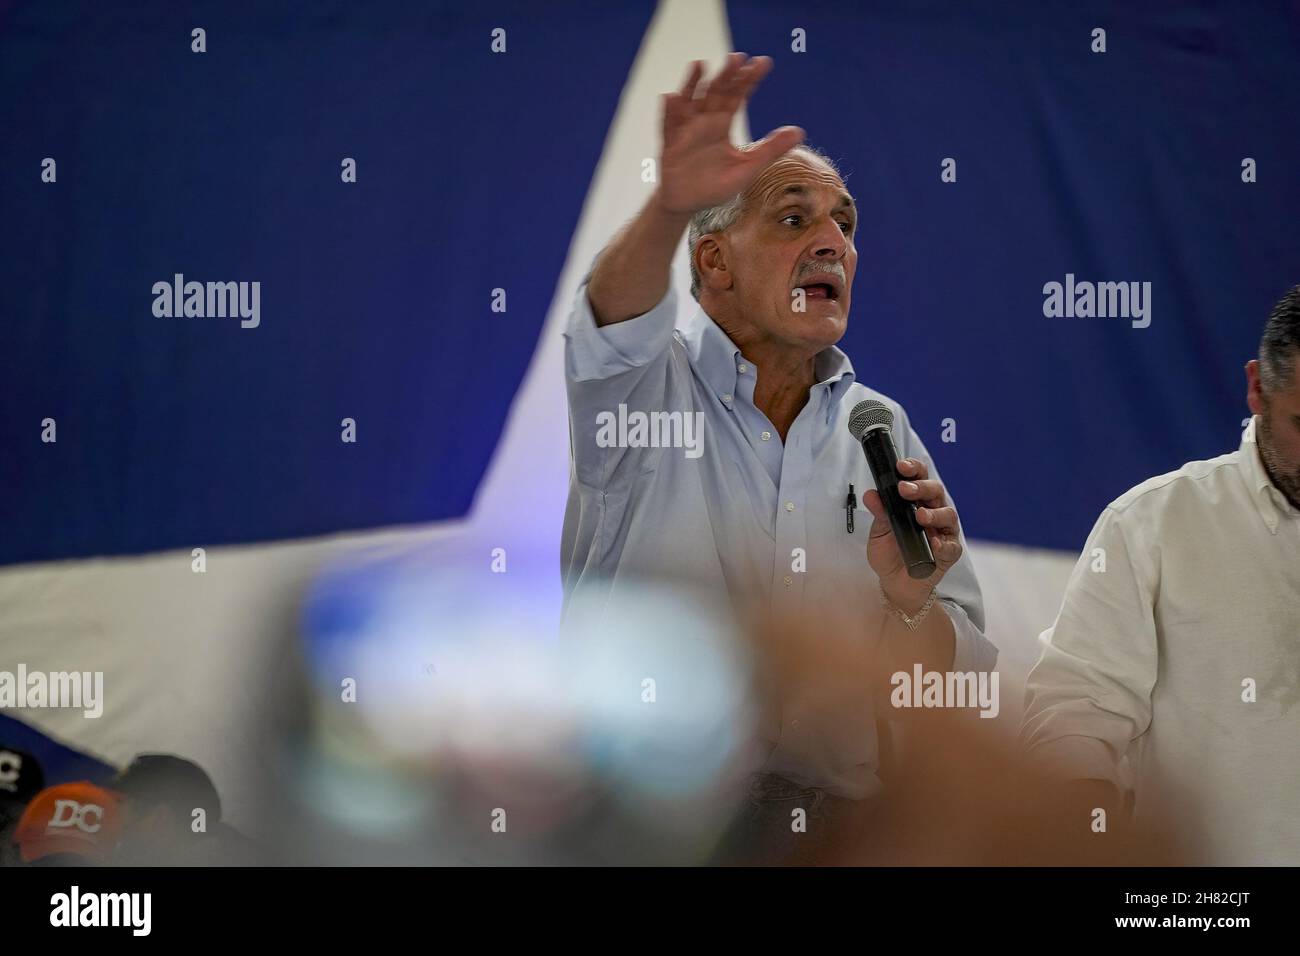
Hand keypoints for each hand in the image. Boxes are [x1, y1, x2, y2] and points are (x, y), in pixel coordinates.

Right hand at [655, 53, 804, 215]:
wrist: (687, 204)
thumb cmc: (716, 184)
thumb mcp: (748, 167)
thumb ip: (770, 149)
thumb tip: (800, 131)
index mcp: (722, 124)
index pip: (737, 96)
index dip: (748, 80)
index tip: (762, 63)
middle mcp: (704, 122)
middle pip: (715, 93)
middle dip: (725, 76)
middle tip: (737, 57)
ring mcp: (686, 131)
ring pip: (689, 102)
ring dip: (693, 83)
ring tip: (699, 64)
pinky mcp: (670, 145)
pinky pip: (668, 127)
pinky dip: (669, 112)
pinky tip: (671, 97)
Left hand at [861, 457, 963, 611]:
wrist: (894, 583)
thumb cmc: (889, 553)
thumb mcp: (878, 532)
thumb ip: (879, 513)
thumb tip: (871, 495)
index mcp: (916, 502)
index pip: (919, 478)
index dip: (913, 469)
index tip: (901, 467)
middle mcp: (933, 511)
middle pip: (935, 491)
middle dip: (921, 487)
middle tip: (906, 490)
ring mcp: (943, 531)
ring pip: (948, 514)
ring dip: (935, 513)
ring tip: (921, 517)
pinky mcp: (949, 553)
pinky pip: (951, 546)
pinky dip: (943, 544)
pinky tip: (933, 543)